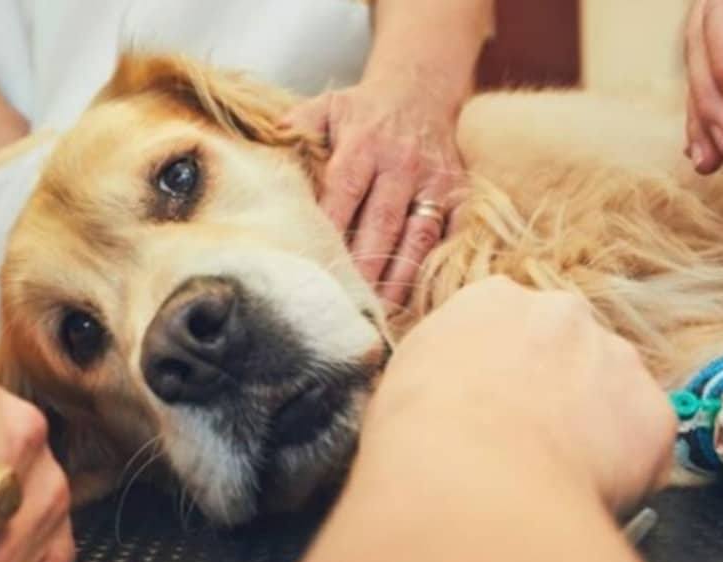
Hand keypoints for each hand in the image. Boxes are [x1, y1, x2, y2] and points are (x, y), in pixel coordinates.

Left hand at [285, 77, 465, 307]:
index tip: (315, 262)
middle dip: (365, 264)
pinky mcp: (460, 194)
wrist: (420, 90)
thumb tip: (262, 155)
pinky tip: (419, 294)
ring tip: (381, 310)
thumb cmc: (363, 110)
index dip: (330, 227)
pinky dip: (436, 265)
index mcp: (364, 142)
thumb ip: (296, 129)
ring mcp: (436, 181)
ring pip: (419, 235)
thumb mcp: (326, 107)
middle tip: (346, 301)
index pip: (344, 190)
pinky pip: (451, 234)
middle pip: (382, 221)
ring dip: (400, 275)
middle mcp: (402, 163)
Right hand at [365, 277, 675, 514]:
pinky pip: (645, 444)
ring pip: (613, 392)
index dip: (506, 370)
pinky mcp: (653, 414)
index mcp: (494, 300)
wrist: (467, 477)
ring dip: (595, 426)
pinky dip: (627, 470)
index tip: (497, 405)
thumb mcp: (403, 378)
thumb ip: (440, 367)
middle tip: (531, 443)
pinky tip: (585, 492)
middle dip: (558, 390)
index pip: (511, 326)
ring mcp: (616, 358)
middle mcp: (562, 313)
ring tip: (556, 476)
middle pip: (570, 349)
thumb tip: (444, 392)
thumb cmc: (419, 435)